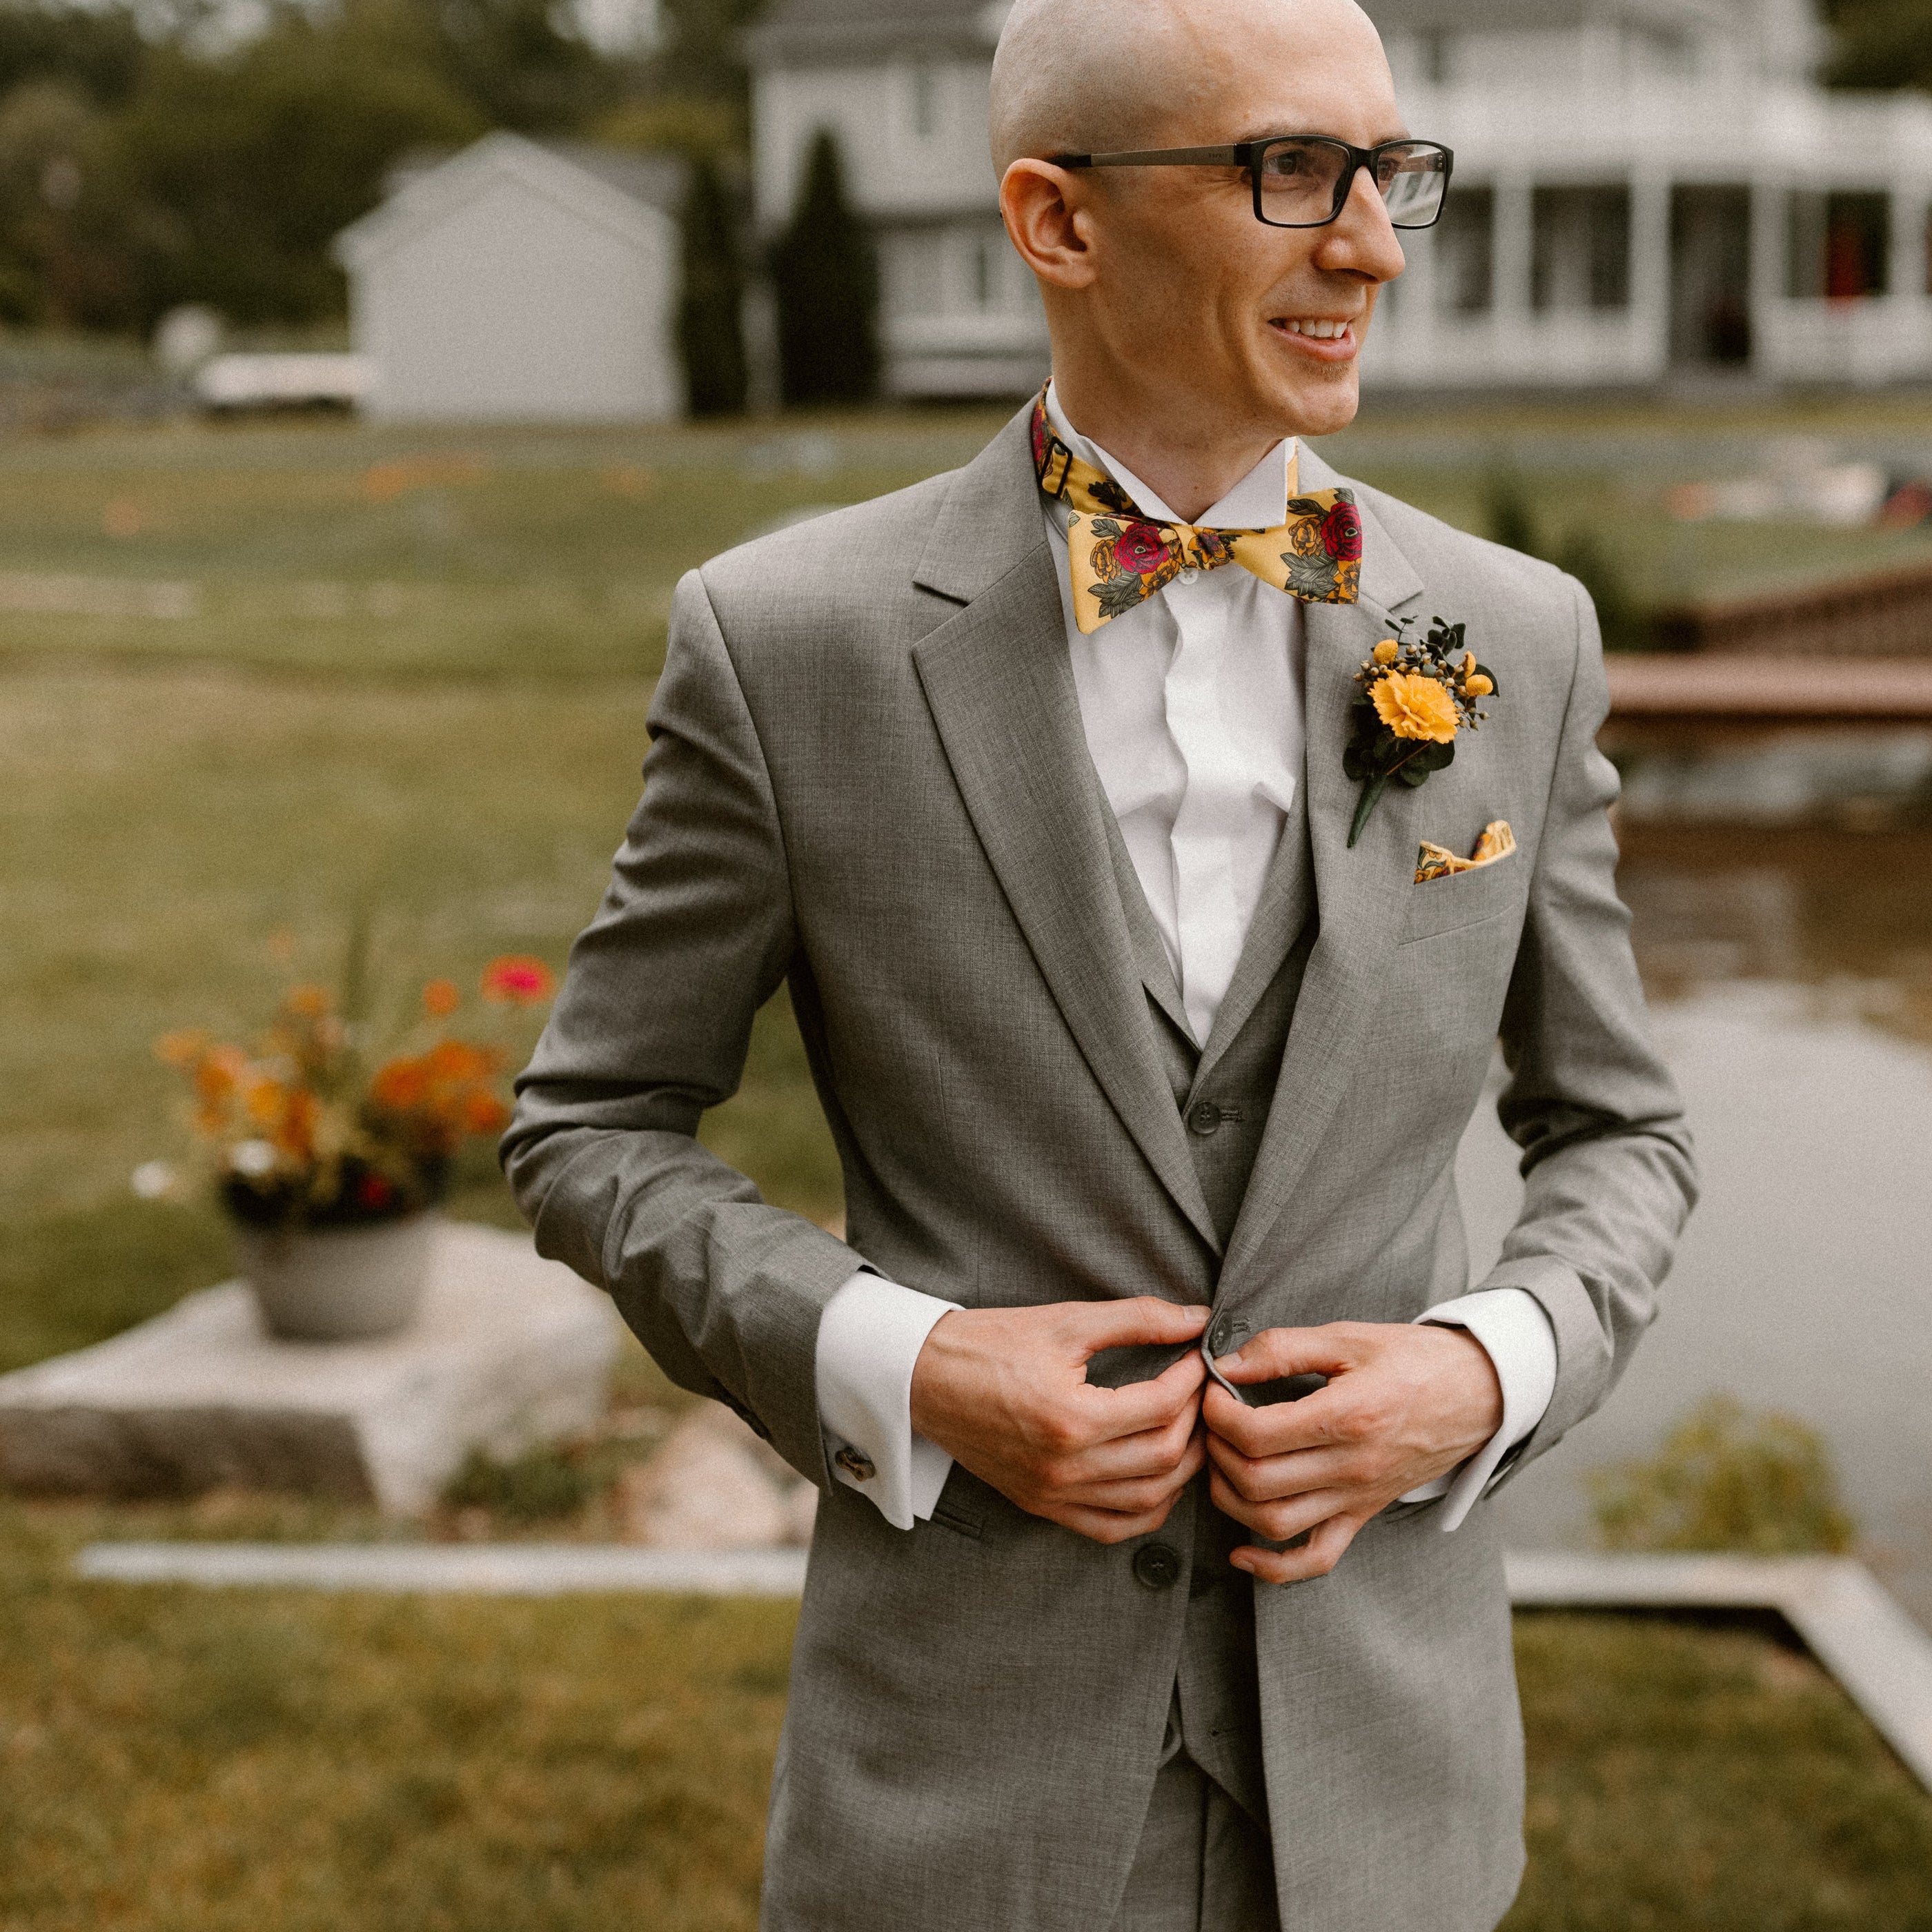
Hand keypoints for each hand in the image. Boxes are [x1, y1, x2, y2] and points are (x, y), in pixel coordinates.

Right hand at [910, 1298, 1209, 1543]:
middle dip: (1195, 1420)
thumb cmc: (989, 1343)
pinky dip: (1147, 1509)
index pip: (1160, 1407)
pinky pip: (1111, 1528)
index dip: (1191, 1380)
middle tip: (1199, 1390)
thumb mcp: (1065, 1321)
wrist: (923, 1377)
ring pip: (1148, 1500)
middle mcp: (1064, 1466)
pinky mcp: (1041, 1505)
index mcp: (1070, 1418)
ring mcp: (1052, 1493)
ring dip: (1182, 1467)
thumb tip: (1195, 1319)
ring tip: (1189, 1430)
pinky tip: (1158, 1477)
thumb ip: (1136, 1319)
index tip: (1198, 1358)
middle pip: (1163, 1456)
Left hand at [1202, 1322, 1501, 1584]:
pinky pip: (1316, 1559)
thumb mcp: (1347, 1338)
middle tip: (1210, 1422)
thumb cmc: (1411, 1359)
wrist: (1477, 1393)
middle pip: (1256, 1481)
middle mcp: (1352, 1467)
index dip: (1217, 1415)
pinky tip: (1242, 1552)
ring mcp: (1357, 1498)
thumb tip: (1225, 1365)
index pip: (1256, 1435)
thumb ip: (1282, 1347)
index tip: (1210, 1391)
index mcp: (1347, 1417)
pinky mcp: (1363, 1515)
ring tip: (1220, 1464)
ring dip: (1230, 1500)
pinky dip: (1274, 1567)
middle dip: (1216, 1451)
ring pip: (1275, 1524)